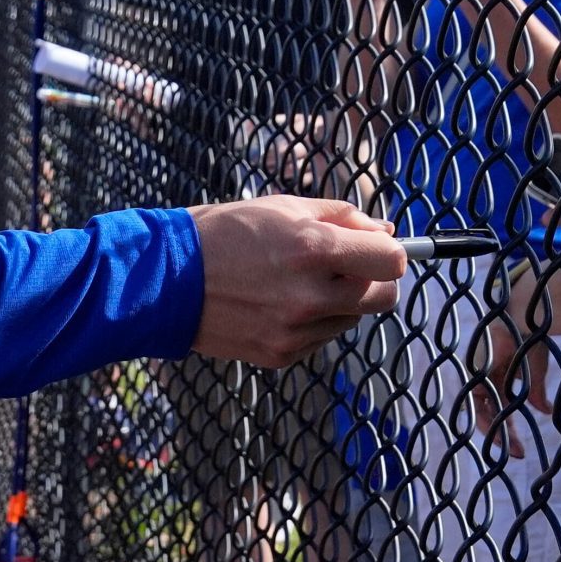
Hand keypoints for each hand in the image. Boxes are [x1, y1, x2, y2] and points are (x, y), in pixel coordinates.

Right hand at [187, 197, 403, 365]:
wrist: (167, 280)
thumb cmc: (227, 231)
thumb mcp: (285, 207)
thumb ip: (344, 218)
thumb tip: (388, 233)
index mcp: (314, 248)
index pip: (393, 261)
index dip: (392, 252)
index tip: (379, 249)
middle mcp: (310, 295)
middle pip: (384, 297)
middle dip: (374, 279)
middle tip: (348, 266)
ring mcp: (296, 330)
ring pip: (353, 318)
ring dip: (341, 300)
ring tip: (297, 281)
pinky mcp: (282, 354)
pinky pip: (322, 338)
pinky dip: (314, 321)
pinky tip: (279, 302)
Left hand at [470, 314, 553, 458]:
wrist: (523, 316)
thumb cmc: (529, 338)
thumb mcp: (535, 371)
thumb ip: (536, 392)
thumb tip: (547, 412)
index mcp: (499, 377)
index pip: (500, 408)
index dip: (508, 429)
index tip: (520, 450)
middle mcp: (486, 378)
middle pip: (490, 413)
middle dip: (503, 435)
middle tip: (518, 454)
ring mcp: (478, 375)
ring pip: (482, 411)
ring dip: (495, 431)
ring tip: (511, 449)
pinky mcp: (474, 372)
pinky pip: (476, 401)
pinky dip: (485, 418)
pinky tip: (498, 433)